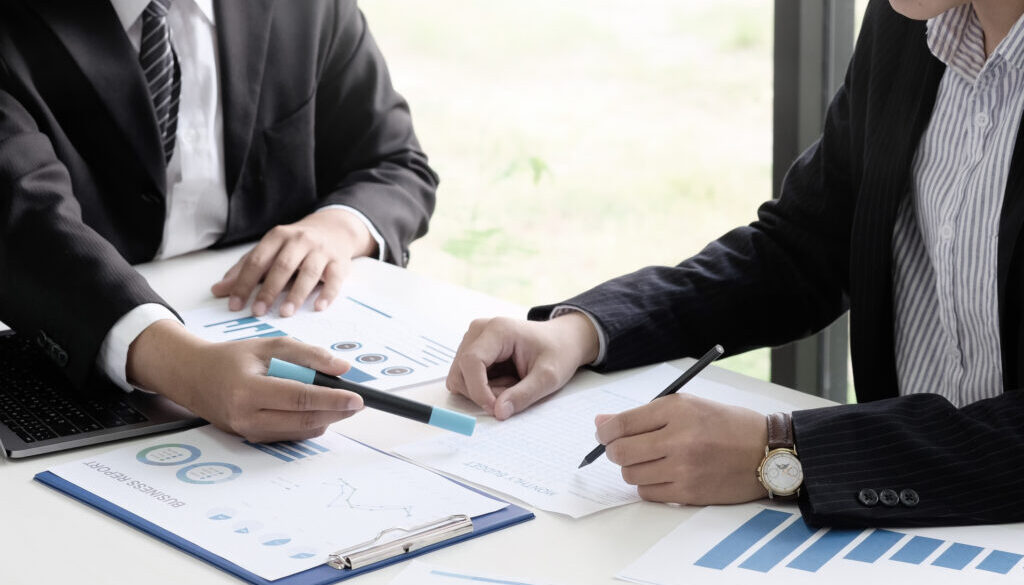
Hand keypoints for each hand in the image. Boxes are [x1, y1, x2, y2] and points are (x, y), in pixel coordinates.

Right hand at [126, 320, 364, 441]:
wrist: (194, 377)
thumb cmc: (232, 359)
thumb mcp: (269, 345)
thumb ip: (308, 355)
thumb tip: (341, 368)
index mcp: (248, 390)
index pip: (300, 399)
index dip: (332, 399)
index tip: (357, 398)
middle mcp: (246, 417)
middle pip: (303, 421)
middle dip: (335, 413)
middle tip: (356, 403)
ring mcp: (248, 433)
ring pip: (300, 432)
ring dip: (325, 419)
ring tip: (336, 401)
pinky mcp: (252, 440)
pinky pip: (290, 436)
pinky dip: (307, 423)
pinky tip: (313, 408)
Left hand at [211, 208, 376, 317]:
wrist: (334, 229)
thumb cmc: (296, 245)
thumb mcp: (269, 250)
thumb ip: (245, 270)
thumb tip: (218, 290)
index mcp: (277, 237)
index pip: (257, 261)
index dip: (245, 283)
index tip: (235, 305)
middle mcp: (300, 240)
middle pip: (282, 266)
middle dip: (269, 290)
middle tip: (258, 312)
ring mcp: (321, 251)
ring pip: (308, 272)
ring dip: (296, 294)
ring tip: (285, 313)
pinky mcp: (340, 262)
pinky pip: (334, 279)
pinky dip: (327, 293)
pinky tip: (318, 307)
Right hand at [447, 313, 599, 419]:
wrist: (561, 340)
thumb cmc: (557, 352)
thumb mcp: (549, 377)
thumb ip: (523, 395)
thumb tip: (498, 412)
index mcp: (498, 329)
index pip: (471, 361)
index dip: (478, 390)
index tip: (494, 408)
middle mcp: (479, 330)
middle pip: (461, 372)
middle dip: (483, 393)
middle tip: (512, 394)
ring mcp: (473, 339)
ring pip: (460, 378)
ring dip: (483, 391)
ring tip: (511, 384)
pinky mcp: (472, 350)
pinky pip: (465, 378)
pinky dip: (482, 388)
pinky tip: (503, 381)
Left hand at [596, 394, 767, 504]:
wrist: (766, 451)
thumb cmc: (726, 425)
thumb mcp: (688, 406)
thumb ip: (643, 415)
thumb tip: (601, 422)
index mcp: (677, 410)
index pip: (622, 424)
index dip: (605, 431)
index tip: (603, 433)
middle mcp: (679, 439)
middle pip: (621, 452)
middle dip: (614, 451)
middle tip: (624, 449)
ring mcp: (684, 469)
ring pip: (631, 475)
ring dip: (633, 469)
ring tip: (650, 460)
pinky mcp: (689, 494)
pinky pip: (648, 493)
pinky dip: (648, 485)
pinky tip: (663, 475)